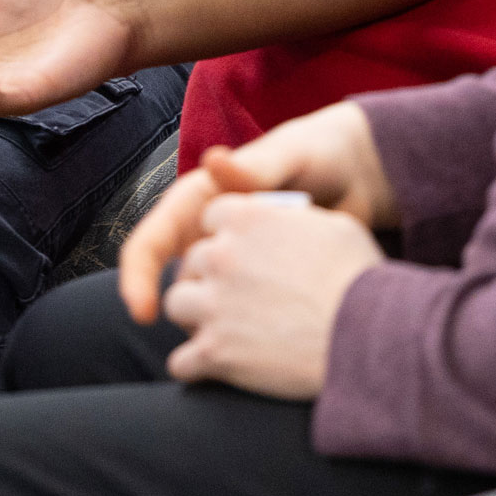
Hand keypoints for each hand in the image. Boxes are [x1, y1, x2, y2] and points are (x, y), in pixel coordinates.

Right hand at [118, 101, 396, 322]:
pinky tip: (274, 341)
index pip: (150, 244)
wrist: (357, 175)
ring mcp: (234, 263)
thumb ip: (254, 167)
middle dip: (183, 313)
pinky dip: (249, 330)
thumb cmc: (316, 154)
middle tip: (218, 334)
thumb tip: (212, 160)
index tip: (143, 313)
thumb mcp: (288, 155)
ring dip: (215, 326)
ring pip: (205, 305)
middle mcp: (206, 235)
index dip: (138, 279)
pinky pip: (243, 312)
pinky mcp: (262, 283)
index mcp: (198, 202)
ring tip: (254, 340)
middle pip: (173, 284)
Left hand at [161, 195, 384, 399]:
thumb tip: (282, 220)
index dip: (227, 239)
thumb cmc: (362, 283)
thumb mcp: (336, 228)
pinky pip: (180, 361)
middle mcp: (221, 256)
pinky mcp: (214, 352)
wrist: (370, 341)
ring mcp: (213, 305)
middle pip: (191, 264)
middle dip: (210, 280)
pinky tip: (218, 369)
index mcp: (246, 218)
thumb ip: (293, 218)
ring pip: (177, 305)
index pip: (211, 219)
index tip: (245, 256)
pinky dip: (196, 368)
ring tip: (226, 331)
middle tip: (239, 300)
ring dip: (197, 319)